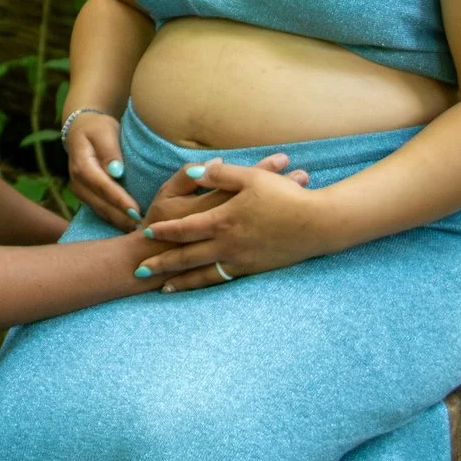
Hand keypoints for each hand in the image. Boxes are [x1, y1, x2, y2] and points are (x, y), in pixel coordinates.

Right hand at [63, 110, 134, 229]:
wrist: (81, 129)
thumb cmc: (97, 128)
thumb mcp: (104, 131)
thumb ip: (110, 150)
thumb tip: (117, 171)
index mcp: (81, 165)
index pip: (102, 186)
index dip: (119, 200)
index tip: (136, 211)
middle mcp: (77, 182)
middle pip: (101, 203)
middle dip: (121, 217)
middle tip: (142, 228)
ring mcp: (79, 191)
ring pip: (100, 211)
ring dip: (118, 221)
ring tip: (138, 230)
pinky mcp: (85, 195)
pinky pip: (100, 210)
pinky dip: (114, 219)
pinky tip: (128, 225)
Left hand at [137, 157, 334, 291]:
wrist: (318, 224)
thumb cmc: (286, 197)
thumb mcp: (251, 178)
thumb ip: (220, 174)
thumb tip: (195, 171)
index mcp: (224, 220)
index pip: (185, 228)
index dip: (166, 231)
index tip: (148, 233)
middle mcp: (228, 244)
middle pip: (187, 257)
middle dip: (163, 264)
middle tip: (142, 270)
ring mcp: (240, 260)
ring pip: (203, 274)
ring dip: (181, 282)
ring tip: (164, 289)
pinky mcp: (254, 269)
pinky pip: (224, 279)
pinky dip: (206, 284)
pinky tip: (199, 286)